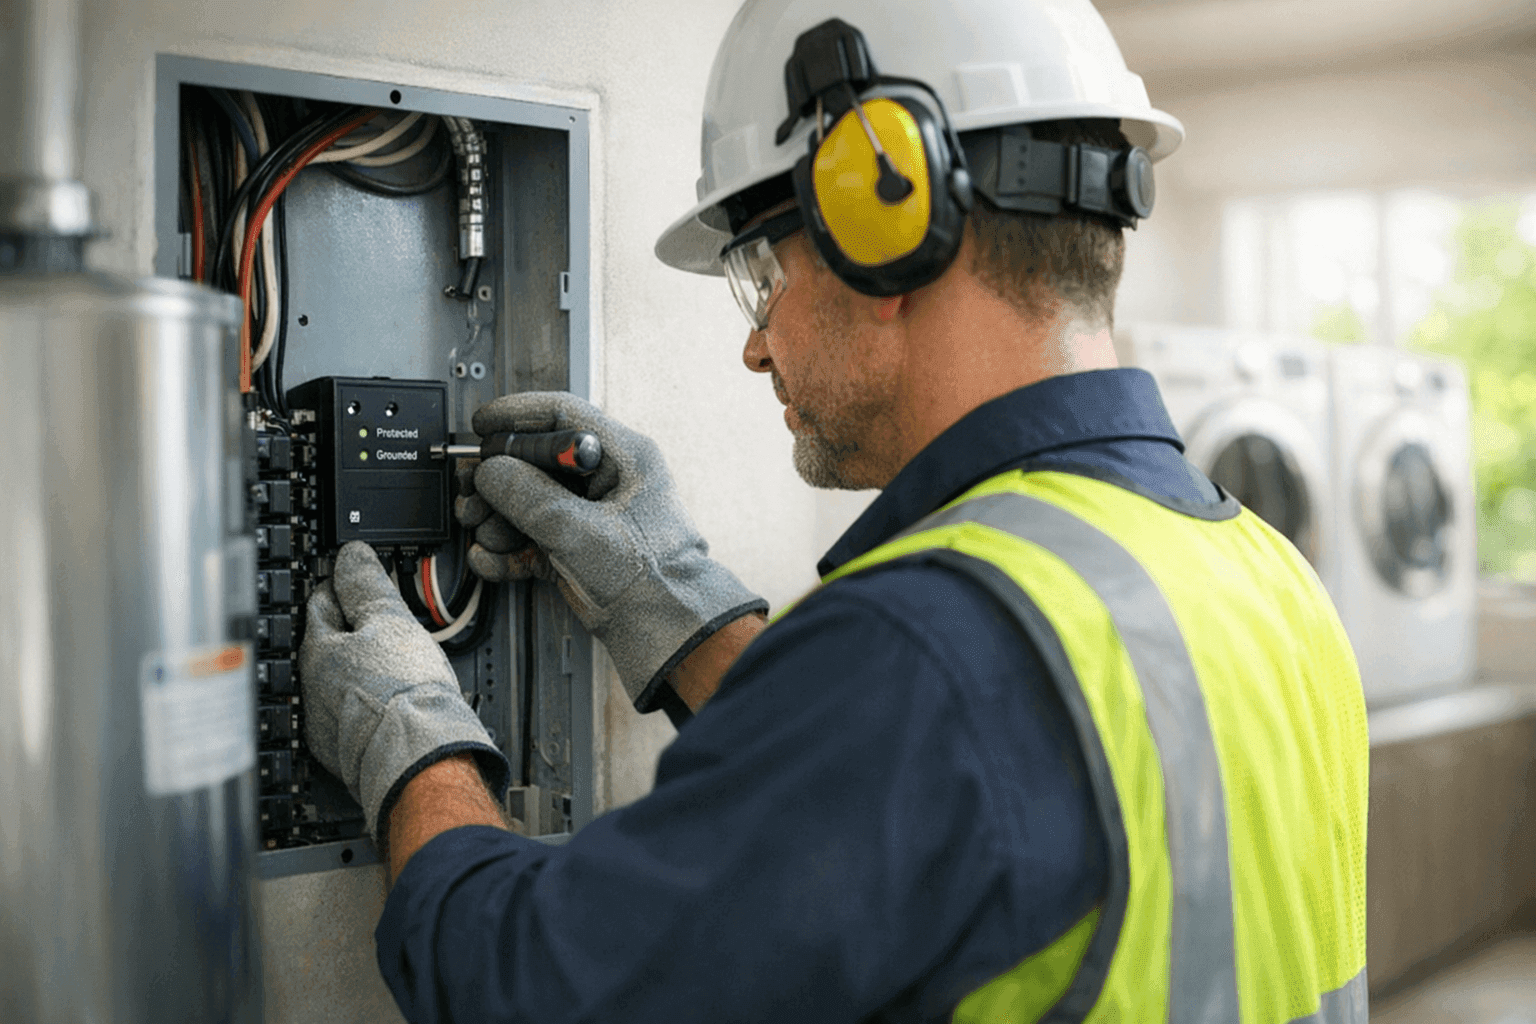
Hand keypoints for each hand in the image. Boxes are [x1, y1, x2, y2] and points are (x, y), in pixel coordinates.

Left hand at [299, 541, 508, 840]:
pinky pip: (349, 714)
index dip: (341, 584)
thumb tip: (352, 555)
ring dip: (356, 668)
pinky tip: (388, 700)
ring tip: (389, 661)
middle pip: (326, 643)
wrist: (420, 755)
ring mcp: (323, 723)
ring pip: (336, 681)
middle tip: (379, 619)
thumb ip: (368, 585)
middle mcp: (309, 687)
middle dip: (349, 629)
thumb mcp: (391, 620)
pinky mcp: (343, 751)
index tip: (356, 579)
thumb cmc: (404, 693)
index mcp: (317, 650)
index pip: (320, 602)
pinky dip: (364, 702)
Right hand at [461, 392, 765, 712]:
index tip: (482, 425)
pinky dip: (507, 550)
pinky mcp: (574, 549)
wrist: (665, 632)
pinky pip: (529, 538)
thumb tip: (490, 471)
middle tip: (472, 492)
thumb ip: (530, 496)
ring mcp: (587, 515)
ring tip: (484, 532)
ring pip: (527, 501)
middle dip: (498, 479)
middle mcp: (604, 481)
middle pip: (536, 461)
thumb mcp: (581, 530)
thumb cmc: (652, 578)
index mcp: (622, 458)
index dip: (518, 416)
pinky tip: (490, 560)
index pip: (563, 416)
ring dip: (497, 518)